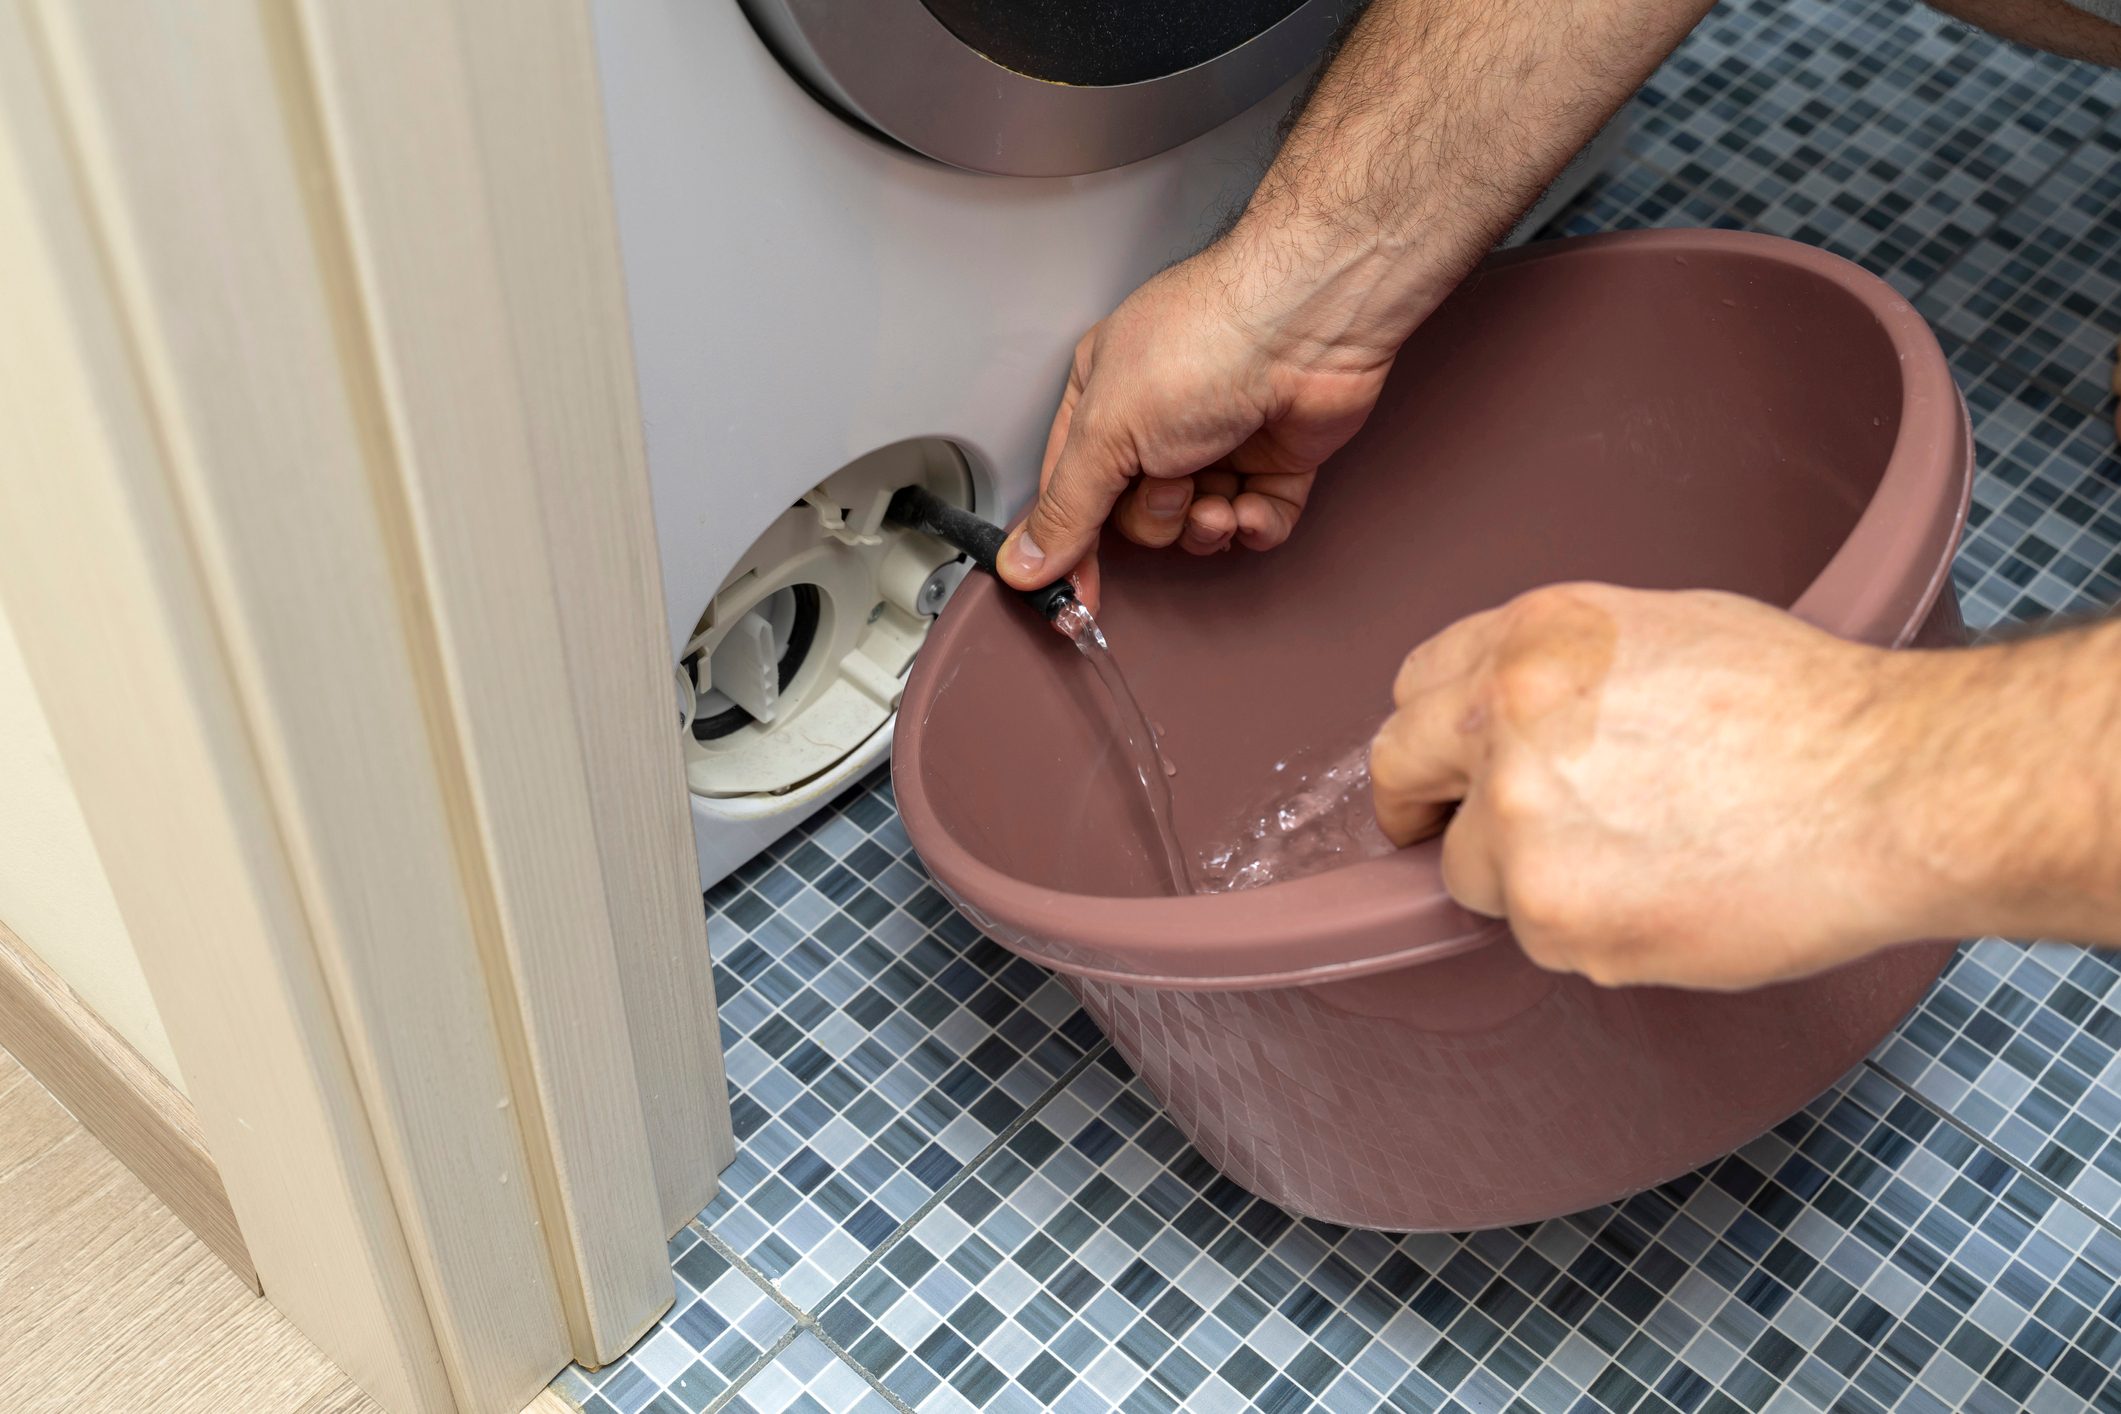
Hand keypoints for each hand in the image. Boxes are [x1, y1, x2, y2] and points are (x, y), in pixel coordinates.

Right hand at [997, 237, 1394, 608]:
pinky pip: (1256, 521)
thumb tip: (1025, 562)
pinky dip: (1256, 525)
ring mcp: (1220, 439)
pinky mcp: (1276, 459)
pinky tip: (1254, 508)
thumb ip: (1067, 507)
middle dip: (1156, 517)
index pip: (1072, 490)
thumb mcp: (1108, 432)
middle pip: (1136, 516)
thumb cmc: (1206, 344)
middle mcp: (1159, 418)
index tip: (1071, 593)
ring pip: (1196, 526)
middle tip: (1172, 486)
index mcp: (1103, 397)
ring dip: (1206, 525)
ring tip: (1218, 498)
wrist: (1309, 325)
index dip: (1072, 544)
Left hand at [1368, 584, 1927, 989]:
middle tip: (1445, 833)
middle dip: (1419, 807)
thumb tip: (1514, 718)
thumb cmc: (1808, 711)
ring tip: (1643, 861)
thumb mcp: (1662, 632)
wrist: (1891, 790)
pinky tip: (1672, 895)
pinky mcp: (1557, 918)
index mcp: (1530, 642)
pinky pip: (1543, 937)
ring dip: (1531, 880)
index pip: (1416, 687)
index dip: (1430, 734)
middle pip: (1400, 771)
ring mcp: (1523, 827)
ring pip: (1475, 874)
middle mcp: (1506, 723)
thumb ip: (1562, 671)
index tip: (1436, 766)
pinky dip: (1594, 930)